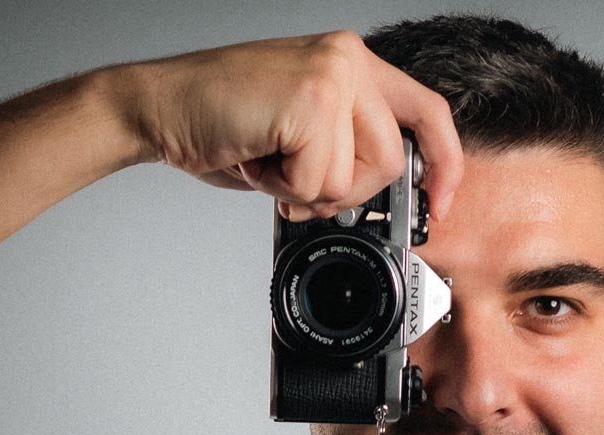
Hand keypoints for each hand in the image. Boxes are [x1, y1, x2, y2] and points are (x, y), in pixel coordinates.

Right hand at [127, 31, 462, 220]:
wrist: (158, 108)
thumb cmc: (221, 123)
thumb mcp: (300, 131)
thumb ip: (347, 147)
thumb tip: (384, 195)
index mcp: (351, 63)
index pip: (429, 112)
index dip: (445, 165)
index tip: (439, 206)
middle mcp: (349, 59)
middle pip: (391, 161)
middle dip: (344, 190)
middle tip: (294, 176)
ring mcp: (333, 75)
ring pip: (354, 177)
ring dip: (304, 187)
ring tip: (268, 157)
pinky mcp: (311, 100)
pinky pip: (318, 180)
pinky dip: (281, 187)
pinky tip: (255, 156)